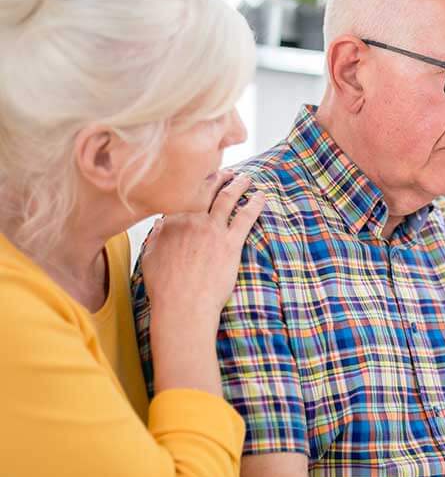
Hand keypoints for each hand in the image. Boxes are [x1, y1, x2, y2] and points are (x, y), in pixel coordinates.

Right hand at [141, 172, 264, 394]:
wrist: (183, 306)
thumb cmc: (165, 287)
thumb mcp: (151, 258)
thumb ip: (157, 237)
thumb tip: (161, 224)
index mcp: (171, 221)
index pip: (183, 194)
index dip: (192, 182)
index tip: (199, 175)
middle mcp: (192, 220)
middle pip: (206, 190)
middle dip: (217, 176)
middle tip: (226, 170)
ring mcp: (212, 230)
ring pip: (227, 198)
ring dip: (238, 184)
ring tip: (246, 178)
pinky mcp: (231, 243)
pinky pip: (246, 217)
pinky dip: (255, 204)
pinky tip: (262, 196)